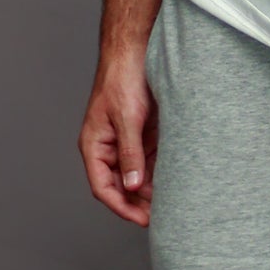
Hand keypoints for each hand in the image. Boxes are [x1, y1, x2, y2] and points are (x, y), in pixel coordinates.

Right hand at [79, 44, 157, 225]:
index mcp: (95, 145)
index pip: (102, 187)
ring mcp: (127, 142)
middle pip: (120, 186)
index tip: (141, 220)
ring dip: (151, 190)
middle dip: (137, 202)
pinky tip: (175, 182)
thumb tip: (132, 184)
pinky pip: (151, 161)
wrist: (136, 50)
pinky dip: (160, 173)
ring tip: (171, 203)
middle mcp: (109, 147)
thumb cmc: (122, 78)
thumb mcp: (127, 119)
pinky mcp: (143, 134)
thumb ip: (130, 153)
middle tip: (161, 216)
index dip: (120, 206)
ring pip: (137, 176)